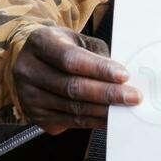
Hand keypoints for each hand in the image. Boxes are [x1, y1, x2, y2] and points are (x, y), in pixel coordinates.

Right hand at [11, 26, 141, 133]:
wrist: (31, 62)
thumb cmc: (60, 48)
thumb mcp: (75, 39)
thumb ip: (96, 53)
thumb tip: (122, 77)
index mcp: (39, 43)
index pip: (70, 59)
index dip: (98, 69)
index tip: (123, 75)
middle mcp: (28, 69)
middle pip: (72, 86)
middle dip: (107, 93)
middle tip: (133, 96)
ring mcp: (29, 96)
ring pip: (72, 107)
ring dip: (103, 110)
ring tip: (125, 108)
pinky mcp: (35, 116)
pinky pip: (70, 121)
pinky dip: (93, 121)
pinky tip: (108, 117)